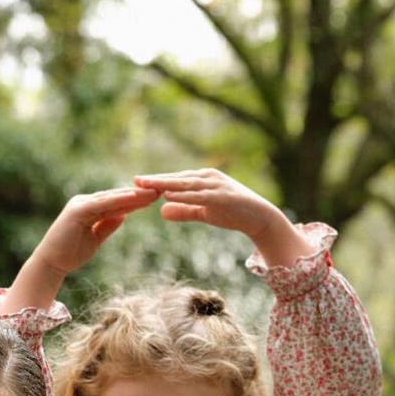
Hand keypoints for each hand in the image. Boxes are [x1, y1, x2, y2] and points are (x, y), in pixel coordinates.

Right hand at [2, 187, 157, 312]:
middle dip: (139, 194)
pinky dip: (118, 200)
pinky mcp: (78, 210)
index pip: (118, 202)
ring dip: (133, 195)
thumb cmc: (70, 254)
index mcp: (91, 208)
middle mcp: (86, 202)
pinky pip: (103, 204)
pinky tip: (134, 198)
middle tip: (161, 189)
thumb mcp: (95, 239)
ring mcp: (81, 204)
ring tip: (153, 193)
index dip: (136, 200)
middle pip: (118, 196)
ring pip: (112, 198)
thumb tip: (123, 215)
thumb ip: (107, 225)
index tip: (155, 198)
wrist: (51, 263)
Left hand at [134, 168, 279, 239]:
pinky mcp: (223, 196)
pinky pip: (200, 196)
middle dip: (156, 180)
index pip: (174, 180)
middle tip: (135, 180)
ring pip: (186, 184)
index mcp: (201, 180)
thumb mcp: (203, 213)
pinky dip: (184, 195)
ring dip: (166, 183)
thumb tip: (162, 211)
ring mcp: (215, 185)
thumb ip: (184, 211)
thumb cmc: (232, 213)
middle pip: (177, 178)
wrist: (260, 217)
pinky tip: (170, 195)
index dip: (156, 182)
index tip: (136, 184)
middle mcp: (207, 178)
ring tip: (148, 185)